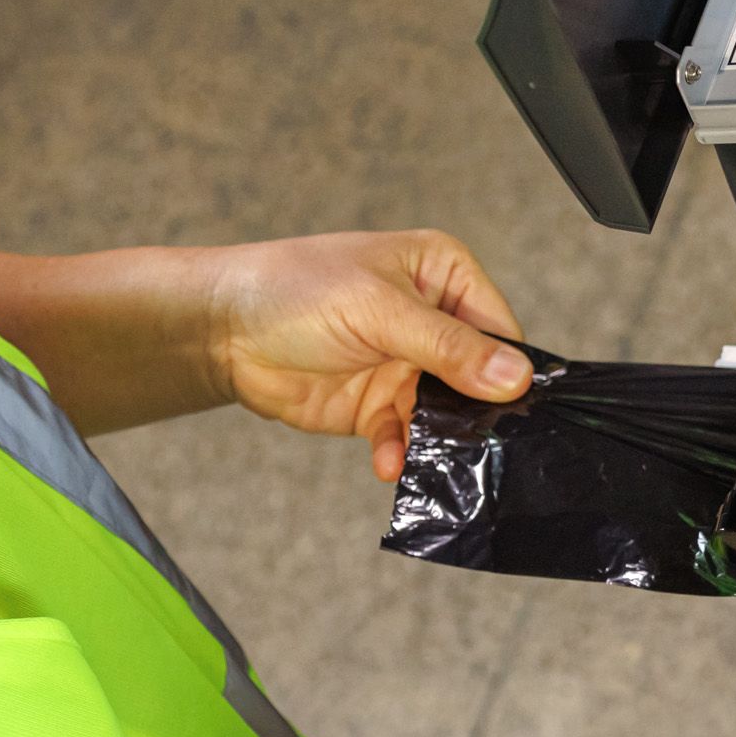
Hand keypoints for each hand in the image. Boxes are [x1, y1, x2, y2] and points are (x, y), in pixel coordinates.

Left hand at [205, 230, 530, 478]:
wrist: (221, 330)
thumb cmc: (293, 290)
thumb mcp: (378, 309)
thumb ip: (446, 346)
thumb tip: (514, 375)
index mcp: (443, 274)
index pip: (498, 327)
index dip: (509, 368)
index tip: (513, 408)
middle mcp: (432, 320)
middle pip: (478, 378)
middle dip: (474, 413)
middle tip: (478, 447)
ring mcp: (406, 366)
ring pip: (446, 414)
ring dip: (437, 440)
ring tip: (426, 457)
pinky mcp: (379, 405)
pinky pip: (408, 436)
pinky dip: (401, 452)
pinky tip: (387, 461)